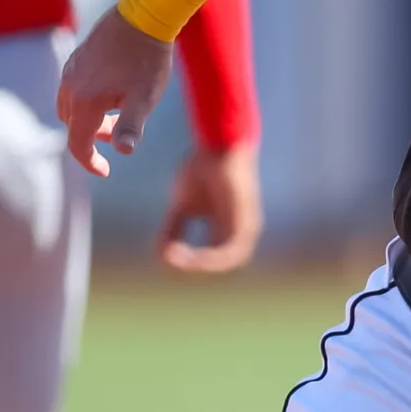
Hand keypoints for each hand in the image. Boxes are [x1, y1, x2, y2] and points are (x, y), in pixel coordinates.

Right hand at [57, 8, 173, 176]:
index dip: (90, 162)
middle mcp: (71, 86)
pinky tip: (112, 92)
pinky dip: (87, 101)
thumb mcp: (145, 98)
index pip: (77, 143)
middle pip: (73, 126)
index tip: (105, 171)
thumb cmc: (148, 60)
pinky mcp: (77, 58)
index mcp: (85, 101)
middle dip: (92, 138)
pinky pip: (73, 89)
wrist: (144, 16)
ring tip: (116, 113)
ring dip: (88, 119)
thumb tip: (124, 151)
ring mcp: (72, 70)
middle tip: (118, 134)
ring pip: (70, 107)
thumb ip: (131, 126)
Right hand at [158, 144, 262, 273]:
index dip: (189, 264)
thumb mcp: (181, 204)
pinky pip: (232, 250)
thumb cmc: (201, 169)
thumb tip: (164, 255)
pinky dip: (213, 258)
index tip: (167, 259)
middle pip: (220, 264)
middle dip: (195, 268)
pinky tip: (193, 258)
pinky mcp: (247, 219)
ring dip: (203, 266)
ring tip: (179, 263)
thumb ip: (173, 229)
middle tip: (170, 263)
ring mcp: (246, 226)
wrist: (218, 142)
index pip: (211, 258)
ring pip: (228, 261)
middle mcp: (239, 230)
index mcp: (226, 228)